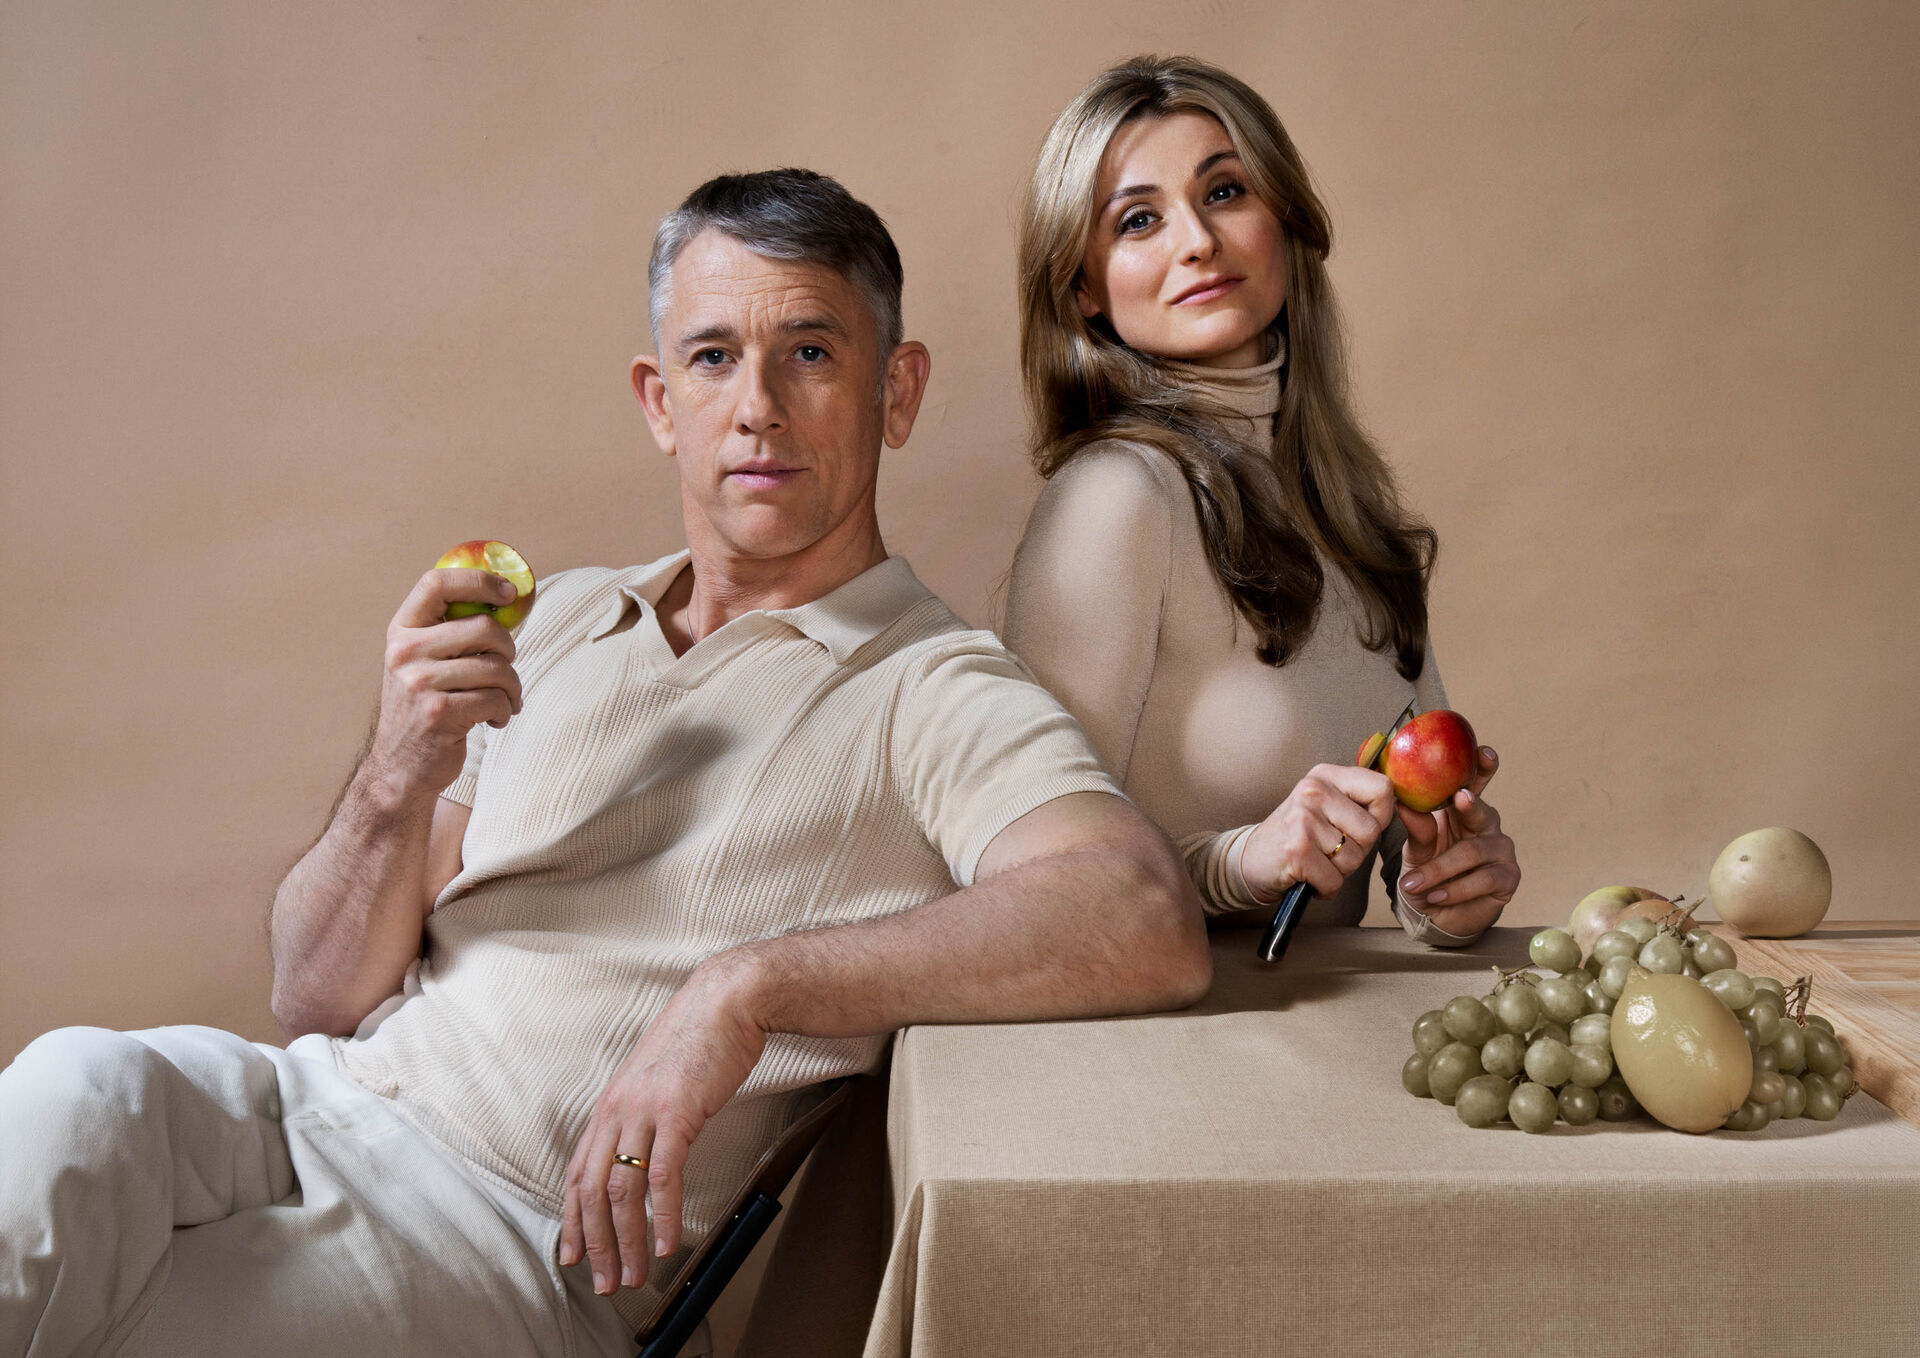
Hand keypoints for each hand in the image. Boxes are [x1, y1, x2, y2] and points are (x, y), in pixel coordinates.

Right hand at [366, 568, 523, 794]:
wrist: (400, 766)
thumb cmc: (426, 706)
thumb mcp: (423, 662)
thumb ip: (450, 632)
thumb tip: (507, 597)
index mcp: (402, 631)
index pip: (436, 583)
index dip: (478, 581)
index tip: (509, 592)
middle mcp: (405, 652)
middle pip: (483, 627)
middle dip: (509, 649)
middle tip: (507, 668)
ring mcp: (419, 683)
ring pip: (497, 667)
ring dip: (512, 688)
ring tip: (504, 702)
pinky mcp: (439, 713)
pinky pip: (496, 699)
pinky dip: (505, 711)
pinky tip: (494, 720)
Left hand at [558, 955, 768, 1296]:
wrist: (726, 1000)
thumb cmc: (698, 1038)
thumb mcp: (656, 1078)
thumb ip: (643, 1114)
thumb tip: (644, 1151)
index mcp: (610, 1105)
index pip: (578, 1173)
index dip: (573, 1219)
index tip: (574, 1254)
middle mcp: (617, 1110)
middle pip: (591, 1190)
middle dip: (596, 1244)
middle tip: (605, 1280)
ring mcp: (644, 1111)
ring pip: (621, 1190)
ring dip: (627, 1240)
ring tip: (635, 1273)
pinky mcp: (677, 1112)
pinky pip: (663, 1175)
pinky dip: (663, 1214)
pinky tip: (668, 1241)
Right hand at [1240, 764, 1396, 902]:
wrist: (1248, 861)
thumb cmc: (1295, 837)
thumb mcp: (1324, 806)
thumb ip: (1358, 801)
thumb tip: (1405, 803)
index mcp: (1326, 776)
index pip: (1383, 788)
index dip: (1381, 816)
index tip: (1356, 826)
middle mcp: (1314, 791)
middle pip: (1371, 830)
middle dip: (1357, 850)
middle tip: (1327, 849)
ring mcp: (1304, 819)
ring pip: (1354, 859)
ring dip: (1338, 871)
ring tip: (1315, 861)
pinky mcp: (1297, 849)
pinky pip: (1335, 880)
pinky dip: (1324, 888)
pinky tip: (1307, 877)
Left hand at [1397, 746, 1518, 937]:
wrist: (1433, 913)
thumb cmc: (1426, 873)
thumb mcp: (1416, 850)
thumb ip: (1417, 829)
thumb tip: (1404, 803)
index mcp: (1463, 810)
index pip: (1476, 782)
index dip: (1483, 766)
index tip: (1483, 752)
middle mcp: (1486, 824)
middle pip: (1481, 810)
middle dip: (1470, 804)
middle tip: (1460, 797)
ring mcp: (1500, 850)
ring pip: (1472, 852)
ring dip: (1439, 870)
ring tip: (1413, 884)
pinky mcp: (1508, 877)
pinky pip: (1482, 879)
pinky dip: (1455, 889)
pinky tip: (1436, 896)